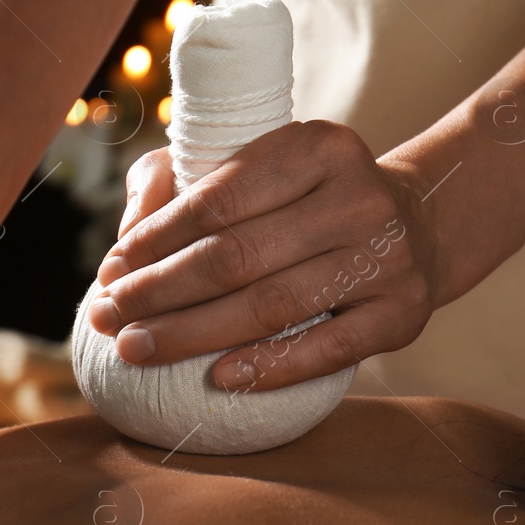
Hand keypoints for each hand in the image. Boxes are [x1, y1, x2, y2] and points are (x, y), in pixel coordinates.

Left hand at [84, 120, 439, 390]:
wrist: (417, 226)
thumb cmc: (305, 199)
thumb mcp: (255, 165)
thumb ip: (179, 180)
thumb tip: (129, 234)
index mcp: (319, 146)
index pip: (219, 199)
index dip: (155, 240)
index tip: (109, 271)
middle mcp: (359, 197)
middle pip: (236, 256)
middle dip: (158, 292)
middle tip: (107, 318)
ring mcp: (388, 257)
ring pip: (272, 304)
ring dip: (192, 333)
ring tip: (136, 349)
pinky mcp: (403, 313)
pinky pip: (327, 349)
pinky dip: (269, 367)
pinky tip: (217, 378)